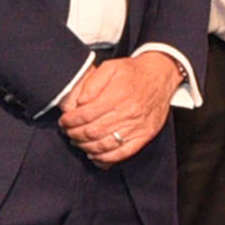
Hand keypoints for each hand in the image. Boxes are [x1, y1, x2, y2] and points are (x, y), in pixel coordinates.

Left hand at [61, 56, 176, 165]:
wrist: (160, 76)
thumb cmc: (133, 72)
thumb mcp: (110, 66)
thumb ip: (92, 82)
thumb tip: (79, 102)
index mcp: (118, 95)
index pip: (86, 115)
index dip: (70, 121)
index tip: (64, 121)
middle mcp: (129, 112)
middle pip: (93, 131)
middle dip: (75, 134)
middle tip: (68, 132)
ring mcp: (138, 126)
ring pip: (105, 144)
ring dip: (86, 146)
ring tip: (78, 142)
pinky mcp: (145, 135)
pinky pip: (123, 153)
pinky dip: (106, 158)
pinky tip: (95, 155)